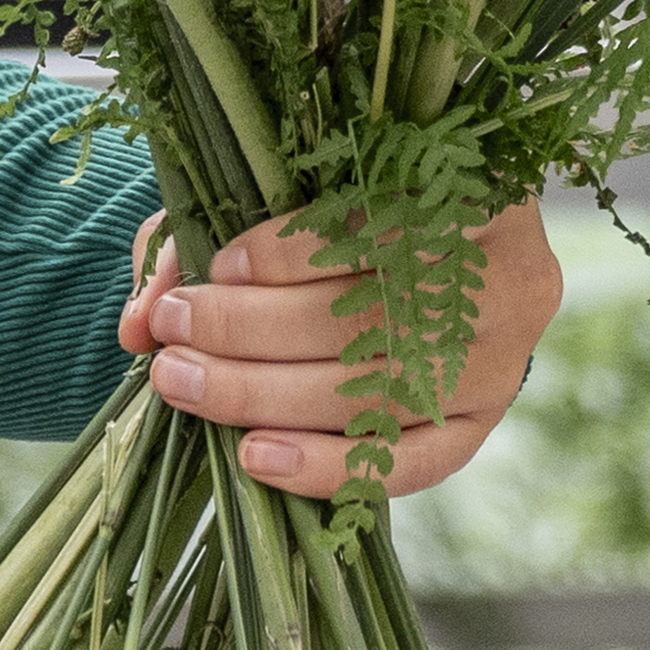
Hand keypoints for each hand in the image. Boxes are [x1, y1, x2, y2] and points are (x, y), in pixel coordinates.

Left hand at [125, 202, 565, 495]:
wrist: (446, 252)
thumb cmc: (356, 206)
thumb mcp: (292, 190)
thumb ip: (211, 231)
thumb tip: (138, 317)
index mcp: (479, 185)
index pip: (382, 218)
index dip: (292, 249)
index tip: (216, 265)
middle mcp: (511, 275)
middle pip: (372, 314)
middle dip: (253, 326)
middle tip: (172, 327)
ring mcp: (506, 359)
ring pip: (379, 390)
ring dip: (265, 392)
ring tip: (183, 382)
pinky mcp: (485, 422)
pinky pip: (409, 462)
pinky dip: (328, 464)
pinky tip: (255, 455)